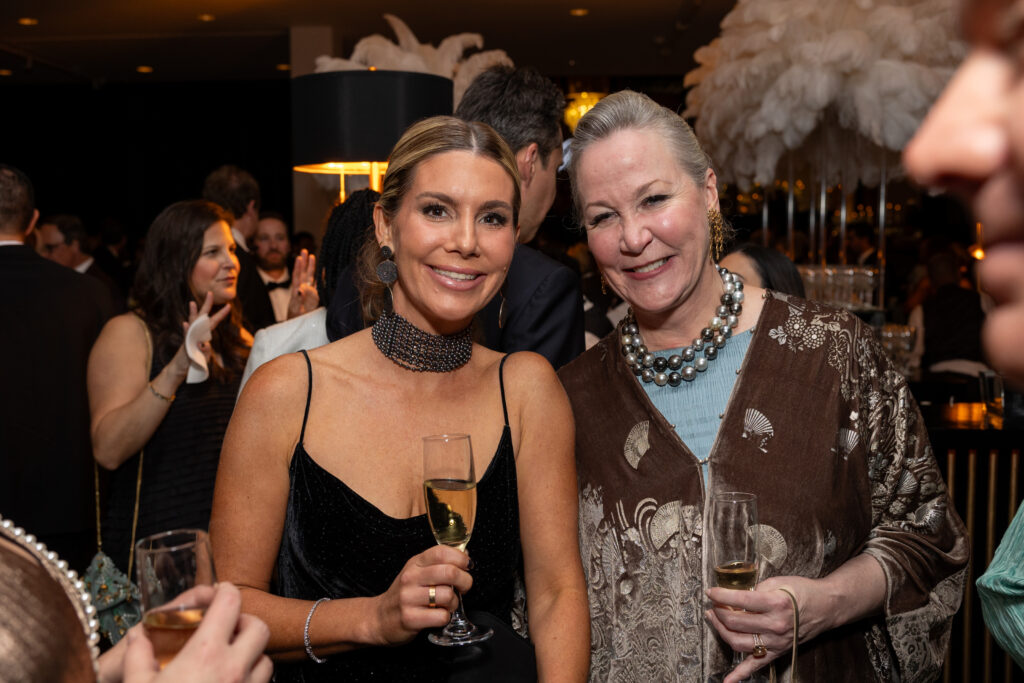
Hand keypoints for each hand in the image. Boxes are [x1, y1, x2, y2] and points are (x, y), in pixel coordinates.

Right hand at [122, 583, 271, 682]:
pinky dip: (252, 681)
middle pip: (259, 628)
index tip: (220, 591)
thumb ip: (137, 656)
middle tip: (227, 628)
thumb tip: (138, 636)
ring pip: (267, 660)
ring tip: (231, 659)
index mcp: (206, 653)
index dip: (225, 591)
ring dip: (253, 654)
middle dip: (246, 623)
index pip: (230, 603)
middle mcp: (234, 668)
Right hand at [167, 292, 232, 377]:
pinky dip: (186, 331)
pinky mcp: (185, 346)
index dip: (220, 315)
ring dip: (192, 314)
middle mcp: (194, 334)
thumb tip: (206, 344)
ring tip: (192, 303)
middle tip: (210, 293)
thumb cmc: (194, 362)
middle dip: (206, 305)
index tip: (228, 305)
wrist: (179, 369)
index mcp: (202, 335)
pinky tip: (185, 324)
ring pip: (192, 324)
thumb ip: (206, 350)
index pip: (212, 322)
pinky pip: (187, 338)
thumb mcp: (204, 357)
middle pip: (201, 317)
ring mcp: (189, 339)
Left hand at [287, 249, 318, 318]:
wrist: (298, 329)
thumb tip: (301, 287)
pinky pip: (317, 286)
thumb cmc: (298, 322)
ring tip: (310, 256)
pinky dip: (319, 278)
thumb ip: (301, 299)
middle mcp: (302, 293)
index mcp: (297, 294)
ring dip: (310, 267)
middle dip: (304, 263)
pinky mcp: (313, 299)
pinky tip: (323, 272)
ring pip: (309, 278)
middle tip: (304, 250)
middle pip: (303, 275)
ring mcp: (307, 295)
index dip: (298, 268)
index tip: (299, 258)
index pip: (298, 278)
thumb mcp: (299, 311)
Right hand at [372, 545, 472, 645]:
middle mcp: (411, 577)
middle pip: (450, 572)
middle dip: (465, 581)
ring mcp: (409, 598)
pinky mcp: (410, 618)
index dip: (461, 558)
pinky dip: (445, 617)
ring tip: (446, 604)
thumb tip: (465, 554)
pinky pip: (441, 616)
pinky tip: (437, 615)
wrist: (380, 618)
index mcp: (415, 563)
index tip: (467, 566)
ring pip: (448, 595)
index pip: (442, 552)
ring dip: (454, 602)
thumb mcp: (417, 572)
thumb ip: (439, 563)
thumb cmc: (405, 594)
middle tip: (464, 588)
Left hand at [706, 576, 826, 682]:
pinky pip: (757, 666)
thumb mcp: (779, 582)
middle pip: (735, 622)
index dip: (720, 595)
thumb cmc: (802, 591)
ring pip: (739, 642)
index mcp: (775, 603)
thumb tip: (735, 596)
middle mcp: (775, 625)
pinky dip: (741, 675)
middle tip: (713, 605)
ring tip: (714, 620)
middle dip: (718, 612)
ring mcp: (776, 642)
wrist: (826, 607)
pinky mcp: (778, 652)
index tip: (710, 592)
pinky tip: (728, 681)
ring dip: (721, 632)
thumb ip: (756, 589)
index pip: (739, 600)